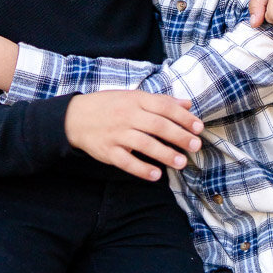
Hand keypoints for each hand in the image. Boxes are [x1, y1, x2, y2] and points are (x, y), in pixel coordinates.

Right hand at [64, 92, 203, 181]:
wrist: (74, 117)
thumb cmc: (109, 106)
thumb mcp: (133, 97)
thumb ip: (161, 101)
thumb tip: (187, 104)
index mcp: (135, 100)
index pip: (164, 107)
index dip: (183, 117)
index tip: (199, 127)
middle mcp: (127, 116)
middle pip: (158, 126)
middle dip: (179, 136)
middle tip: (195, 146)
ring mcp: (116, 134)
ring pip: (144, 144)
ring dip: (165, 154)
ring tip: (181, 162)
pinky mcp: (107, 151)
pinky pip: (126, 162)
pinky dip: (141, 169)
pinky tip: (156, 175)